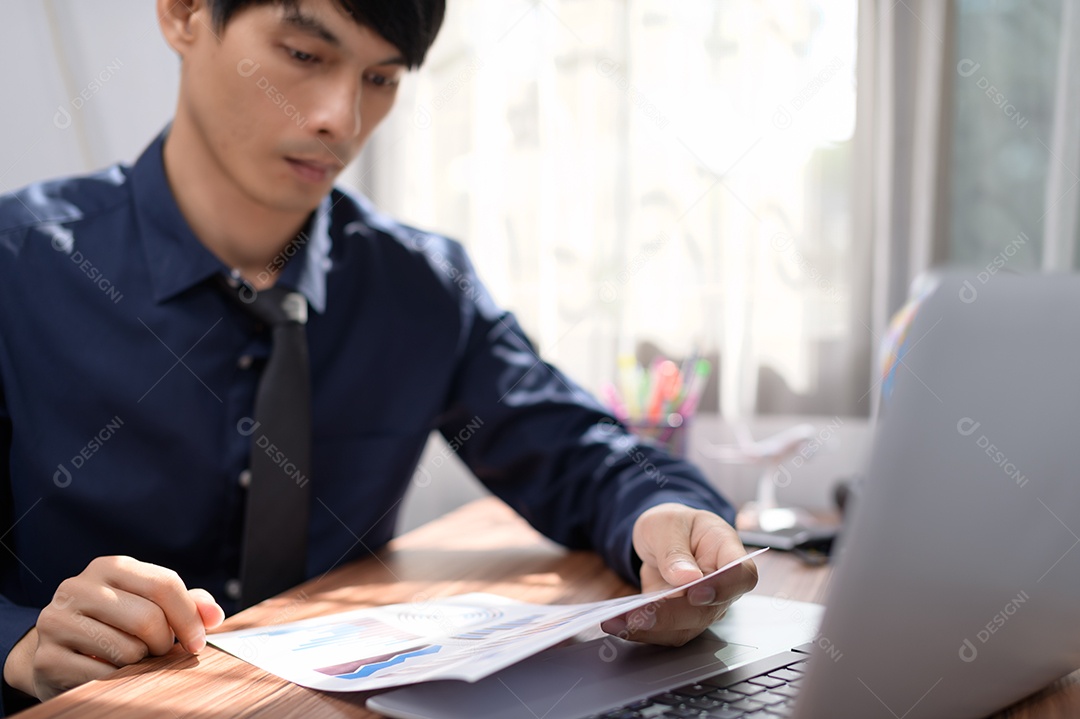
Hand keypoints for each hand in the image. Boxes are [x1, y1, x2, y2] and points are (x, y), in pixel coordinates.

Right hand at [3, 556, 224, 700]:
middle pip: (148, 618)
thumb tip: (215, 616)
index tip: (198, 642)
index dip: (189, 617)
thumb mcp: (149, 604)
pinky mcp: (47, 658)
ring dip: (140, 662)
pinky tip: (110, 672)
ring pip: (127, 649)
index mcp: (109, 567)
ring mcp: (56, 621)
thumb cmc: (116, 624)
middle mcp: (78, 587)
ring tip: (131, 658)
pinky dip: (117, 680)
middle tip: (159, 651)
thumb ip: (187, 604)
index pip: (164, 584)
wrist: (57, 651)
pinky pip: (103, 676)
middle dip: (164, 643)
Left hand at [601, 503, 757, 645]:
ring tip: (615, 621)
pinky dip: (640, 631)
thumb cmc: (674, 525)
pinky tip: (616, 624)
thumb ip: (675, 550)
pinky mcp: (681, 620)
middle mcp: (721, 586)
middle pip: (707, 611)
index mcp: (727, 551)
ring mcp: (703, 607)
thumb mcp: (668, 524)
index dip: (723, 589)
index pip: (741, 575)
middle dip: (669, 616)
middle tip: (636, 615)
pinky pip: (665, 633)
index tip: (695, 593)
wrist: (662, 538)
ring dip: (649, 630)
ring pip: (685, 628)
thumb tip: (687, 578)